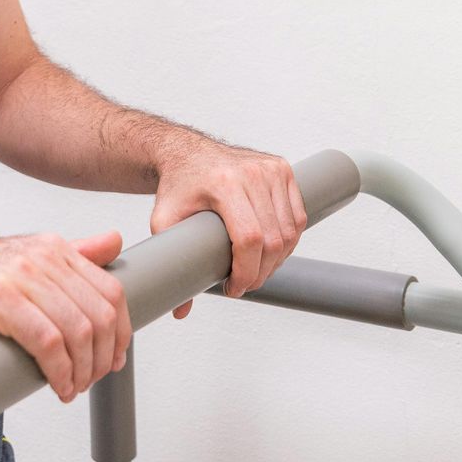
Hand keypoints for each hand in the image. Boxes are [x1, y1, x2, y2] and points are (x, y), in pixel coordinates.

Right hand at [0, 232, 130, 402]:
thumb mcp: (24, 260)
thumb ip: (71, 254)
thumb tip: (114, 242)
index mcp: (51, 247)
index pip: (110, 289)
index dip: (121, 331)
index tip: (115, 356)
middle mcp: (39, 256)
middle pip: (99, 313)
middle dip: (103, 356)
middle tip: (93, 378)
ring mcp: (18, 276)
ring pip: (77, 330)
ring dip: (83, 370)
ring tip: (73, 386)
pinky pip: (48, 342)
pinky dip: (60, 372)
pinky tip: (57, 386)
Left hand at [149, 144, 306, 318]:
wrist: (187, 152)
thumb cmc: (177, 185)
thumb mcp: (164, 222)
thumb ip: (171, 263)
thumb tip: (180, 309)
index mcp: (224, 183)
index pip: (250, 238)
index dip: (246, 271)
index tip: (234, 286)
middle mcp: (252, 173)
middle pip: (273, 239)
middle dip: (261, 272)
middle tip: (243, 284)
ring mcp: (271, 169)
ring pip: (290, 231)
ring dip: (277, 260)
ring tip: (256, 270)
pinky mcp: (282, 169)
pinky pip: (298, 216)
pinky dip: (289, 240)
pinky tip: (271, 251)